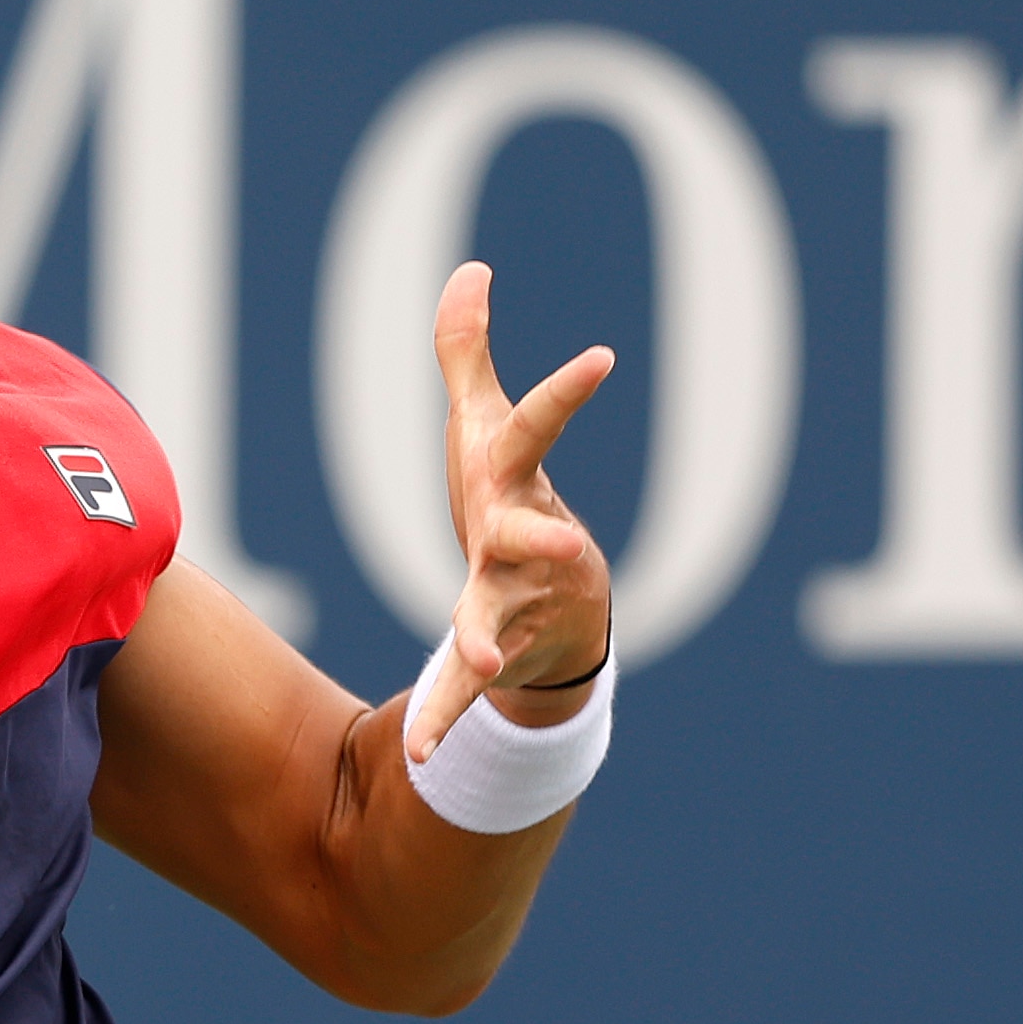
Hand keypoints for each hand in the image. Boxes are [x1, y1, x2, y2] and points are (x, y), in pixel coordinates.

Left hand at [405, 260, 615, 759]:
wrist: (558, 615)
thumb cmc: (511, 504)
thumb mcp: (484, 429)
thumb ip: (467, 353)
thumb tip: (469, 270)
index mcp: (513, 484)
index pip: (539, 429)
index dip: (567, 393)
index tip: (604, 359)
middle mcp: (524, 545)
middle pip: (529, 534)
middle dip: (544, 535)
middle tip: (562, 538)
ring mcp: (514, 603)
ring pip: (498, 620)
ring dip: (487, 640)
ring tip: (482, 663)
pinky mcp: (493, 654)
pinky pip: (460, 691)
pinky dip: (441, 719)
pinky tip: (418, 754)